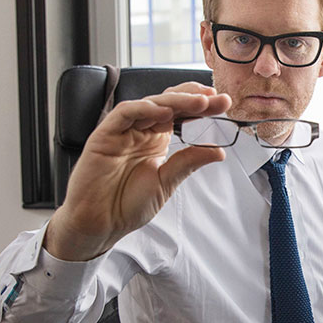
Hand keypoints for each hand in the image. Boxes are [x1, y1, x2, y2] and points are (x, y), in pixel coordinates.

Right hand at [44, 82, 231, 260]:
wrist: (99, 224)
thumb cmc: (126, 205)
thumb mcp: (166, 182)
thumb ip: (188, 162)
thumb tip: (219, 151)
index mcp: (156, 140)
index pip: (181, 115)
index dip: (201, 108)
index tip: (223, 105)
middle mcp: (140, 131)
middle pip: (169, 104)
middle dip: (195, 100)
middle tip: (217, 99)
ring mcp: (123, 131)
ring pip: (150, 104)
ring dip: (175, 101)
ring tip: (200, 102)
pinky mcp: (105, 135)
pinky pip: (124, 114)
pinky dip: (144, 109)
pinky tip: (164, 111)